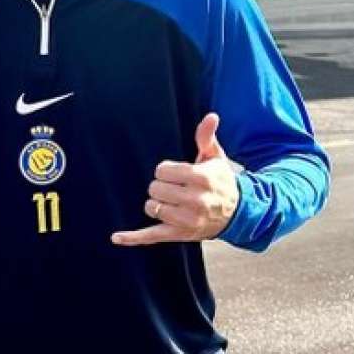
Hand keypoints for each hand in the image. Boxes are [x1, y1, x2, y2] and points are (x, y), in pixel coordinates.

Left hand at [111, 113, 238, 245]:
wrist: (237, 213)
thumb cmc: (221, 181)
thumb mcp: (215, 158)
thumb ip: (206, 137)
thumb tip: (211, 116)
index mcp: (201, 179)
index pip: (162, 171)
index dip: (166, 170)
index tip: (177, 173)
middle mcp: (195, 201)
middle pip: (154, 188)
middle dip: (161, 186)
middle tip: (176, 188)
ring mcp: (186, 220)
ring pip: (152, 208)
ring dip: (157, 203)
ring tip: (172, 202)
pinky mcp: (179, 235)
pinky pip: (151, 236)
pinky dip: (133, 237)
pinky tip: (116, 237)